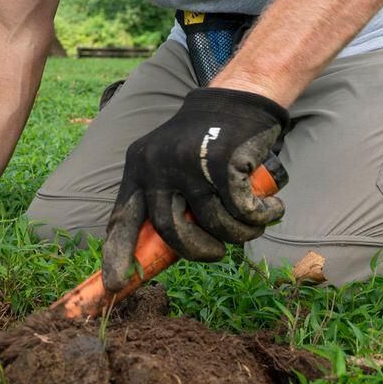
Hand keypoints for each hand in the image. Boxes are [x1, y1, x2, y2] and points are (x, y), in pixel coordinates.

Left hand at [101, 87, 288, 289]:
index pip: (121, 218)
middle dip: (197, 252)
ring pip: (212, 225)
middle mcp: (157, 165)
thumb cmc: (204, 140)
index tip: (111, 285)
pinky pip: (242, 211)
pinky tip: (270, 209)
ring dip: (238, 234)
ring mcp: (188, 163)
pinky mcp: (222, 163)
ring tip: (249, 224)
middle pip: (169, 231)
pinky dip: (261, 217)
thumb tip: (161, 252)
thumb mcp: (169, 162)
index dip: (116, 254)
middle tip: (216, 254)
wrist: (237, 98)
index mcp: (138, 167)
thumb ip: (163, 198)